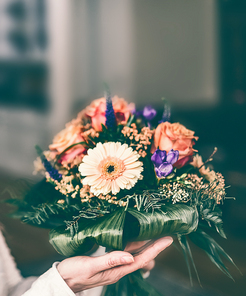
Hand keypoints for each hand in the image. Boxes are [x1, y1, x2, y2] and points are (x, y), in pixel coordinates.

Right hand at [57, 236, 172, 292]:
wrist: (62, 280)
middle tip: (166, 233)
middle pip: (142, 257)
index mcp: (116, 271)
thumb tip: (130, 256)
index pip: (141, 260)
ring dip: (146, 244)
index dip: (155, 250)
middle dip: (155, 246)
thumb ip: (109, 260)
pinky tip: (135, 237)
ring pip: (134, 254)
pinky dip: (133, 244)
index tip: (167, 240)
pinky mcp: (108, 261)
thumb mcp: (90, 266)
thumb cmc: (74, 272)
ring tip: (155, 232)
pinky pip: (125, 252)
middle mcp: (118, 269)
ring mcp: (114, 265)